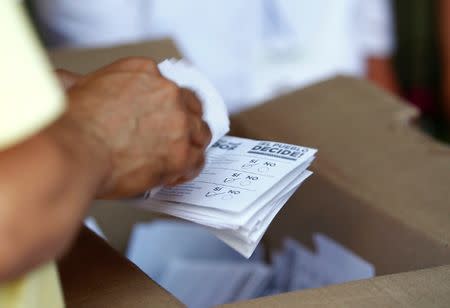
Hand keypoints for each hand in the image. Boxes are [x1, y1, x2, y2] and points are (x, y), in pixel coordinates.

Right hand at [62, 57, 210, 197]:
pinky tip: (175, 174)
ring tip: (176, 157)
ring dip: (190, 145)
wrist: (72, 153)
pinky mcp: (181, 153)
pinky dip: (188, 169)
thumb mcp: (73, 87)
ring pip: (200, 133)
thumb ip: (84, 83)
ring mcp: (178, 122)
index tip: (163, 117)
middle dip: (185, 122)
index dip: (167, 105)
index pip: (168, 86)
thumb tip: (71, 83)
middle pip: (191, 106)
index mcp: (143, 72)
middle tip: (174, 137)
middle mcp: (166, 92)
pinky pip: (197, 161)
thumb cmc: (69, 127)